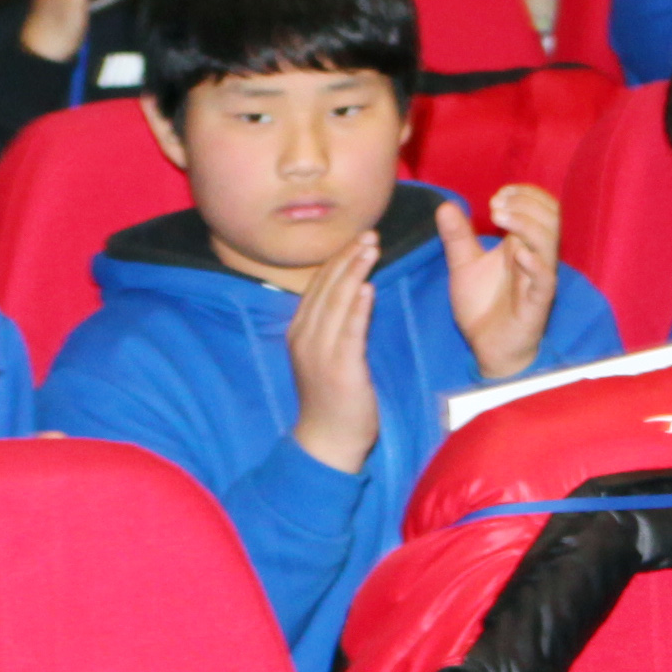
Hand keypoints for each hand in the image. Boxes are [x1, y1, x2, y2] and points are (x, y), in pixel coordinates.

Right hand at [283, 232, 384, 471]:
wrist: (327, 439)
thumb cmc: (333, 396)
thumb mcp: (327, 354)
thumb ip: (335, 325)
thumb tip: (352, 294)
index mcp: (300, 331)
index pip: (318, 286)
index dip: (337, 259)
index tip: (357, 237)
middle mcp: (305, 337)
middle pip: (326, 288)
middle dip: (347, 257)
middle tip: (368, 232)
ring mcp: (319, 352)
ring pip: (336, 303)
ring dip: (354, 272)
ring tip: (371, 248)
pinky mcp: (338, 368)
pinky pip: (348, 332)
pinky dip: (358, 308)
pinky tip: (369, 288)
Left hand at [439, 184, 562, 381]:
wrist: (487, 347)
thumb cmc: (483, 306)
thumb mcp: (463, 265)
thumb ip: (457, 237)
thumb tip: (444, 204)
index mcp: (523, 244)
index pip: (542, 207)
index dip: (526, 194)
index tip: (499, 193)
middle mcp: (536, 257)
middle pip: (551, 218)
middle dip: (526, 204)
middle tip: (496, 204)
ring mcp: (539, 279)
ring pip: (550, 243)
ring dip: (527, 223)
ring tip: (499, 216)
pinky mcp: (537, 303)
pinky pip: (545, 279)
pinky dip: (534, 262)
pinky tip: (516, 251)